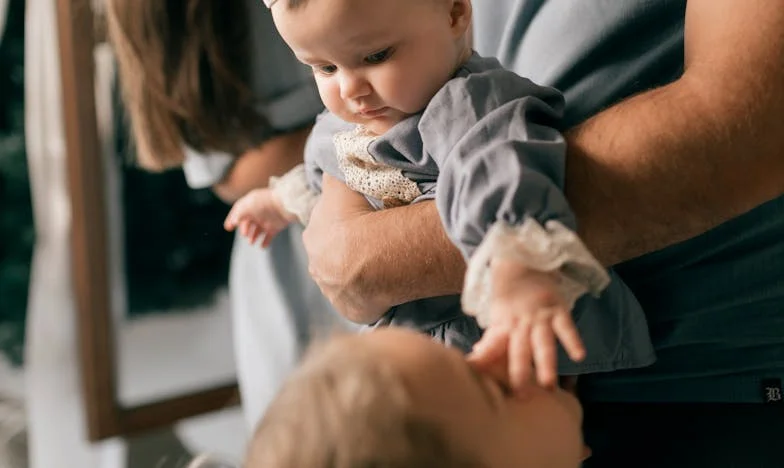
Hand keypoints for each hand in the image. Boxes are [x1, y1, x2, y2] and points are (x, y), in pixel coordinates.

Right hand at [224, 188, 295, 247]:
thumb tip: (233, 222)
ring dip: (252, 237)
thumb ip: (238, 213)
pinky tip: (262, 246)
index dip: (232, 219)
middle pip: (247, 223)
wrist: (286, 205)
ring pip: (257, 231)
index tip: (228, 228)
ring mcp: (267, 220)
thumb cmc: (266, 202)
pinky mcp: (275, 227)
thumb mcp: (248, 205)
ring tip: (251, 242)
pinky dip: (265, 242)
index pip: (239, 212)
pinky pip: (268, 237)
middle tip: (244, 234)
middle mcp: (258, 212)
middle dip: (244, 229)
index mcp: (251, 204)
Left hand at [302, 174, 386, 321]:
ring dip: (358, 273)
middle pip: (332, 255)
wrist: (374, 259)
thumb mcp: (340, 185)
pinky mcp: (349, 309)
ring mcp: (332, 290)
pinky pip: (359, 300)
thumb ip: (334, 173)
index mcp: (312, 236)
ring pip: (344, 279)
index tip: (361, 222)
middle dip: (348, 251)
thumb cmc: (358, 218)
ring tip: (381, 265)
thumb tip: (330, 158)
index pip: (326, 228)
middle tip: (372, 244)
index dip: (343, 224)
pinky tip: (383, 285)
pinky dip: (369, 294)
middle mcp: (316, 265)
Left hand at [468, 260, 585, 393]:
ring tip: (549, 384)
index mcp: (502, 324)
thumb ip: (490, 338)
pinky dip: (573, 340)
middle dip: (520, 374)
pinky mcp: (557, 308)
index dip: (487, 363)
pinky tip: (579, 356)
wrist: (521, 259)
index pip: (493, 346)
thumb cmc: (508, 293)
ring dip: (546, 363)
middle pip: (519, 350)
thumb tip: (476, 358)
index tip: (482, 384)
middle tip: (521, 397)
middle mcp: (520, 322)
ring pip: (543, 343)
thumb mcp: (495, 314)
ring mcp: (540, 315)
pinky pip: (566, 326)